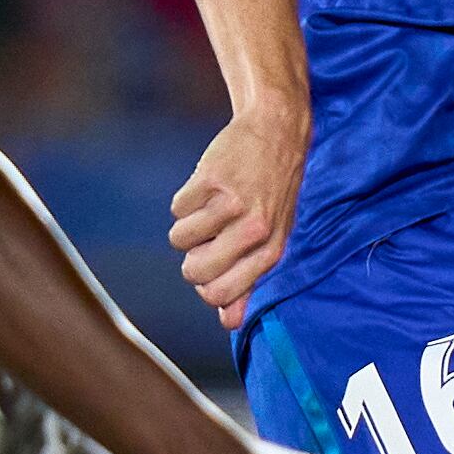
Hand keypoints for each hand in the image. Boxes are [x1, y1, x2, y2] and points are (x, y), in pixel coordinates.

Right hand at [169, 108, 304, 330]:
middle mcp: (254, 230)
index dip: (204, 284)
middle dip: (190, 258)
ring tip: (212, 206)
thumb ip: (250, 281)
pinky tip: (210, 184)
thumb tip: (226, 322)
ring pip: (179, 238)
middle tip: (206, 237)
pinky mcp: (212, 179)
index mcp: (270, 251)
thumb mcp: (272, 237)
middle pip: (193, 271)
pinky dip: (186, 199)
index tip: (211, 264)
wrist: (276, 131)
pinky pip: (177, 208)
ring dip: (187, 225)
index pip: (219, 294)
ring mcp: (232, 204)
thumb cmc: (273, 191)